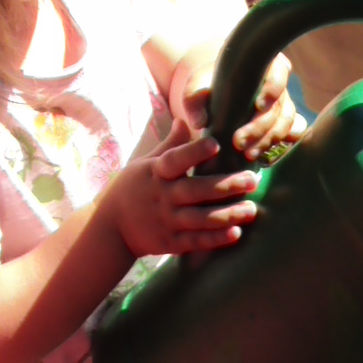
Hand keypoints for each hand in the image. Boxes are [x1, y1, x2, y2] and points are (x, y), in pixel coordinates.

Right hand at [101, 117, 259, 259]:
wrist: (110, 228)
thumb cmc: (132, 189)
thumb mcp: (145, 164)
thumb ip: (169, 145)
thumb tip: (185, 119)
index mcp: (156, 173)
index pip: (175, 160)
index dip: (194, 152)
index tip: (216, 143)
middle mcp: (162, 196)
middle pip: (195, 190)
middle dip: (225, 186)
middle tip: (252, 180)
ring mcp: (166, 221)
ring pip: (200, 219)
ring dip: (227, 215)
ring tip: (251, 210)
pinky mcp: (169, 243)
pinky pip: (195, 241)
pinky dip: (215, 239)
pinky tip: (236, 234)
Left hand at [167, 41, 303, 156]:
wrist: (212, 96)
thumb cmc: (206, 85)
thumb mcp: (196, 87)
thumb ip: (194, 99)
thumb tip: (200, 122)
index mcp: (265, 65)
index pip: (278, 73)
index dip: (272, 89)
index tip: (259, 105)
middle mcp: (279, 85)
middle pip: (280, 105)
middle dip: (261, 127)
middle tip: (239, 143)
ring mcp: (284, 105)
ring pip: (286, 123)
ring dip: (268, 141)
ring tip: (248, 155)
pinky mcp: (283, 124)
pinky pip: (290, 137)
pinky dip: (278, 148)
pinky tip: (261, 158)